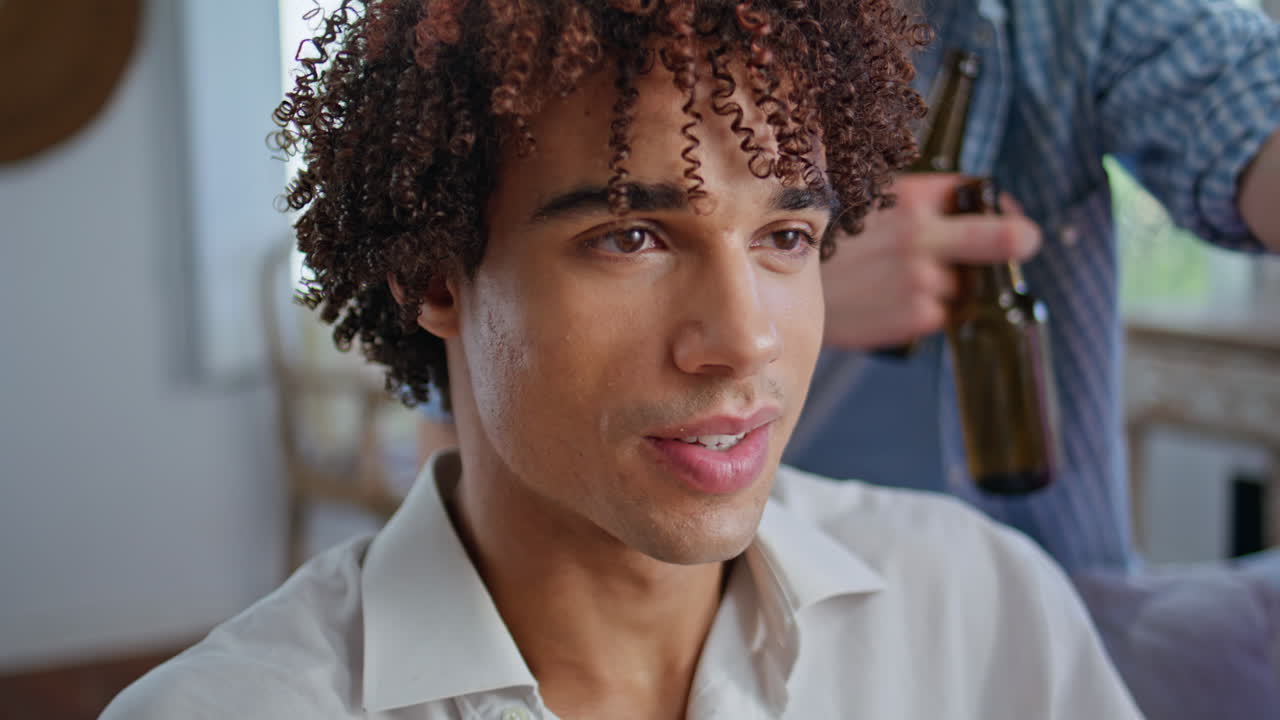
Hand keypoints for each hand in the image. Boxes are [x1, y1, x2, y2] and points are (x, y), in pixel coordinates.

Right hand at [821, 174, 1041, 349]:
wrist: (774, 278)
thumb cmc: (821, 239)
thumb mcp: (864, 198)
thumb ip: (917, 201)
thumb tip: (966, 203)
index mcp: (912, 197)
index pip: (984, 193)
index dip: (1001, 206)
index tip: (1004, 217)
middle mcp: (923, 236)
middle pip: (1008, 239)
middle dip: (1017, 241)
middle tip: (1019, 244)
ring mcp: (923, 281)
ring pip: (972, 284)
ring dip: (958, 283)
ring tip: (915, 279)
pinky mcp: (915, 318)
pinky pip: (945, 313)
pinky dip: (933, 309)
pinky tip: (899, 299)